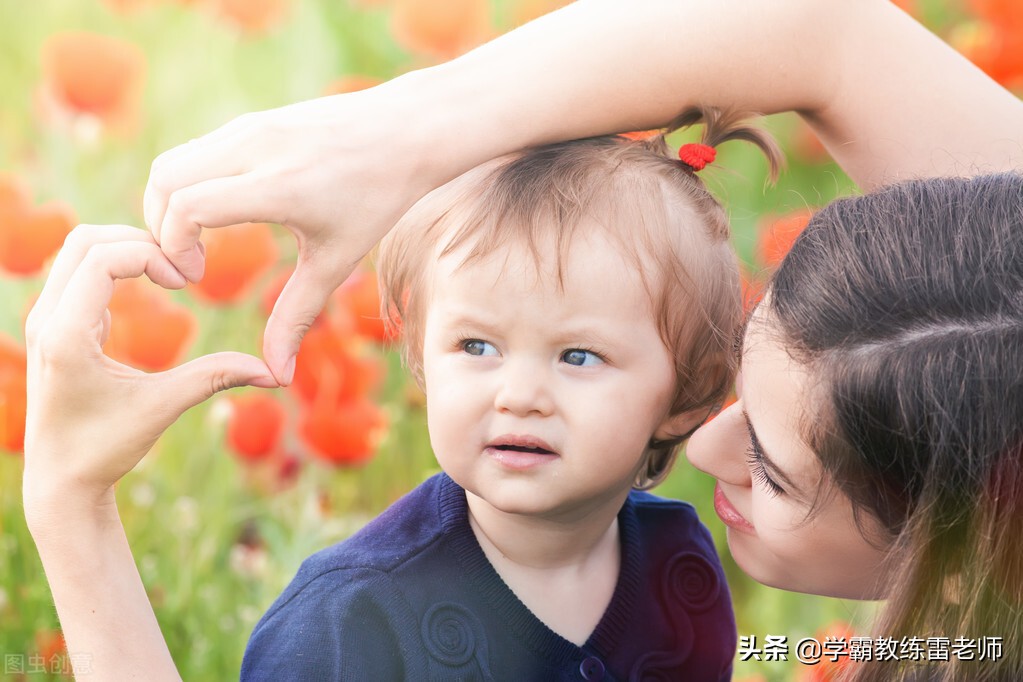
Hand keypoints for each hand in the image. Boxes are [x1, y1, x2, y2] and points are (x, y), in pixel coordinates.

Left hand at [22, 225, 276, 517]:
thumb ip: (215, 377)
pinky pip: (79, 270)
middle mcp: (45, 319)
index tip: (184, 282)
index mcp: (65, 335)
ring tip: (168, 274)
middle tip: (180, 270)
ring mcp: (43, 319)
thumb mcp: (163, 406)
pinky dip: (116, 265)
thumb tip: (274, 372)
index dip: (150, 255)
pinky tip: (150, 289)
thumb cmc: (106, 448)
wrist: (60, 481)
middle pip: (85, 240)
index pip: (103, 258)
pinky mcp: (52, 324)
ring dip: (126, 250)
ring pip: (78, 249)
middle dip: (140, 242)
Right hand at [143, 87, 441, 384]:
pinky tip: (219, 217)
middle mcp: (256, 147)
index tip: (195, 276)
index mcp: (277, 185)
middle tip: (187, 264)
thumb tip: (277, 375)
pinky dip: (190, 184)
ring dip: (170, 205)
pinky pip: (198, 150)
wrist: (408, 132)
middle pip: (164, 179)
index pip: (187, 207)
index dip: (174, 247)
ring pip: (174, 161)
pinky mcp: (252, 120)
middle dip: (159, 228)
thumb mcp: (337, 260)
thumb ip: (296, 317)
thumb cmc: (377, 198)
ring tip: (198, 244)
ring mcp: (250, 127)